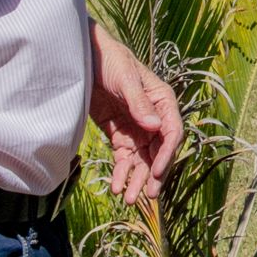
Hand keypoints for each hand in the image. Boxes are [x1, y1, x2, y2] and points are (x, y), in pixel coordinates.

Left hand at [90, 23, 184, 202]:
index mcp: (163, 101)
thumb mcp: (125, 79)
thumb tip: (155, 127)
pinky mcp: (119, 134)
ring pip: (142, 160)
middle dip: (153, 175)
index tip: (156, 173)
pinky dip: (122, 173)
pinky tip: (117, 187)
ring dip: (137, 179)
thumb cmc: (110, 60)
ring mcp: (137, 128)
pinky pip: (124, 158)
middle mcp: (154, 117)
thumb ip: (139, 102)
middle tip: (147, 196)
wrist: (84, 57)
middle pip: (158, 152)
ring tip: (128, 199)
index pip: (171, 133)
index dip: (166, 155)